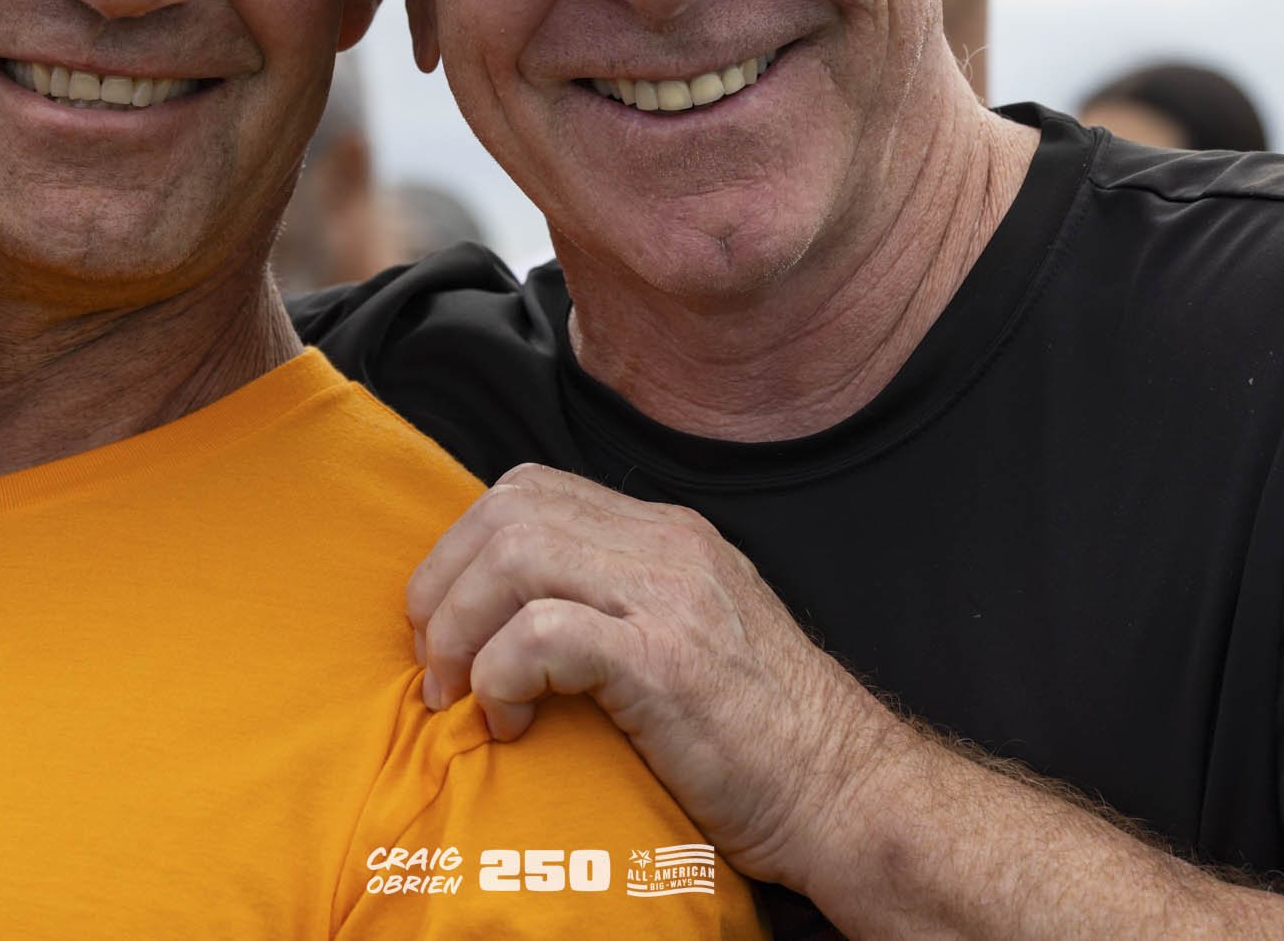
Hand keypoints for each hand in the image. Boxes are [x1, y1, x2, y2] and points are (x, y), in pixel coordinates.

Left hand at [407, 464, 900, 888]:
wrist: (846, 794)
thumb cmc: (761, 740)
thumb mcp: (688, 639)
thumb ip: (617, 605)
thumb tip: (512, 619)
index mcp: (669, 535)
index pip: (531, 490)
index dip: (464, 549)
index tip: (447, 624)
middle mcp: (669, 546)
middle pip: (509, 509)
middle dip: (445, 584)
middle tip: (437, 664)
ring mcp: (670, 597)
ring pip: (515, 554)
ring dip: (461, 627)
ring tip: (460, 694)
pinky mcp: (666, 661)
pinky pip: (543, 631)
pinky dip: (500, 672)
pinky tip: (508, 718)